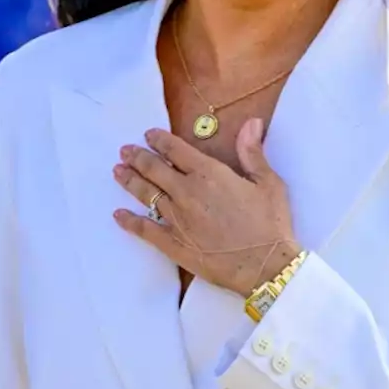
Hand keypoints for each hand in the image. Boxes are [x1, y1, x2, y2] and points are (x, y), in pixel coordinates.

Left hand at [113, 119, 301, 296]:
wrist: (265, 265)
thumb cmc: (271, 223)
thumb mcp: (268, 182)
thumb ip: (252, 152)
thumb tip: (251, 122)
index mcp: (209, 174)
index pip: (176, 150)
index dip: (160, 140)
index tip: (149, 135)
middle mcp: (186, 192)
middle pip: (154, 169)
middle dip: (138, 157)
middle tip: (125, 150)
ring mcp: (176, 219)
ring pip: (146, 194)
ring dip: (130, 181)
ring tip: (118, 171)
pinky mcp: (173, 244)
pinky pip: (145, 229)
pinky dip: (129, 221)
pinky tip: (118, 215)